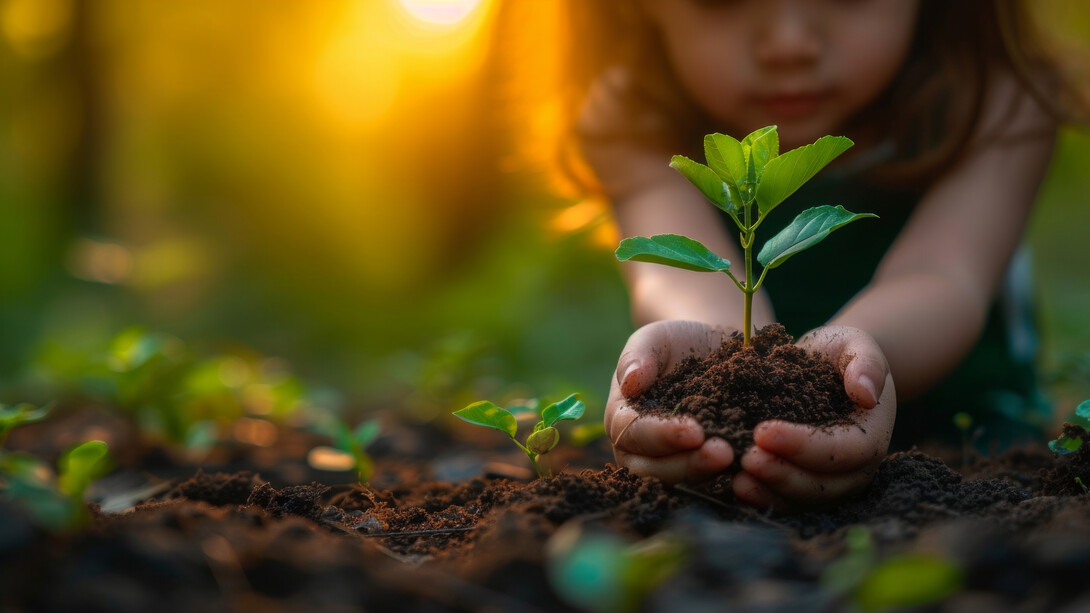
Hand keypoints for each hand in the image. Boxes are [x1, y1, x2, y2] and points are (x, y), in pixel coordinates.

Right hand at [605, 320, 734, 483]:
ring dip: (707, 474)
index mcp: (623, 418)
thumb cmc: (678, 344)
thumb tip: (630, 382)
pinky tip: (747, 468)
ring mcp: (671, 462)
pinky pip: (708, 482)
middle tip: (722, 453)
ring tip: (736, 459)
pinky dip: (726, 479)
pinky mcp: (700, 468)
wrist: (711, 352)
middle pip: (653, 469)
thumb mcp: (656, 339)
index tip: (693, 431)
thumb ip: (637, 356)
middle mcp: (641, 449)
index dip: (660, 436)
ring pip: (681, 481)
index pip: (632, 434)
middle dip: (687, 464)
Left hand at [732, 326, 895, 510]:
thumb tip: (866, 394)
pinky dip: (760, 496)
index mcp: (870, 436)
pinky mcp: (803, 486)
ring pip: (801, 499)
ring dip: (768, 492)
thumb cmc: (840, 354)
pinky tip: (733, 483)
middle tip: (746, 458)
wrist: (821, 367)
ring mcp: (829, 483)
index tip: (764, 431)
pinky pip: (784, 500)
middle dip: (782, 474)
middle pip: (822, 485)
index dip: (805, 445)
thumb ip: (867, 364)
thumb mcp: (856, 345)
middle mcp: (854, 469)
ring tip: (736, 478)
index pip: (843, 451)